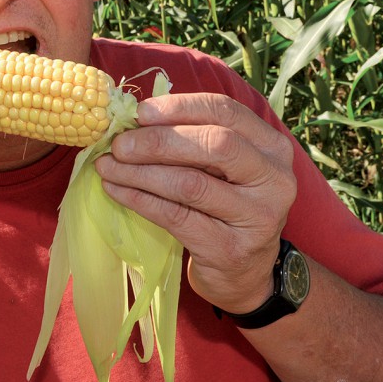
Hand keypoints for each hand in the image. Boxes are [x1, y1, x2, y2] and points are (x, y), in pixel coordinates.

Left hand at [93, 92, 296, 314]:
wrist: (245, 274)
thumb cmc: (226, 207)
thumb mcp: (225, 169)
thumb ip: (194, 138)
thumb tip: (134, 119)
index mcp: (273, 148)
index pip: (227, 111)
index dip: (180, 107)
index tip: (141, 112)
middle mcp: (274, 179)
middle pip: (214, 144)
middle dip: (158, 141)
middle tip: (120, 144)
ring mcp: (257, 217)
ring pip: (190, 183)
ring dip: (140, 172)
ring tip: (108, 166)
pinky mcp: (230, 248)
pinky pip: (175, 216)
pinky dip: (139, 199)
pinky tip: (116, 190)